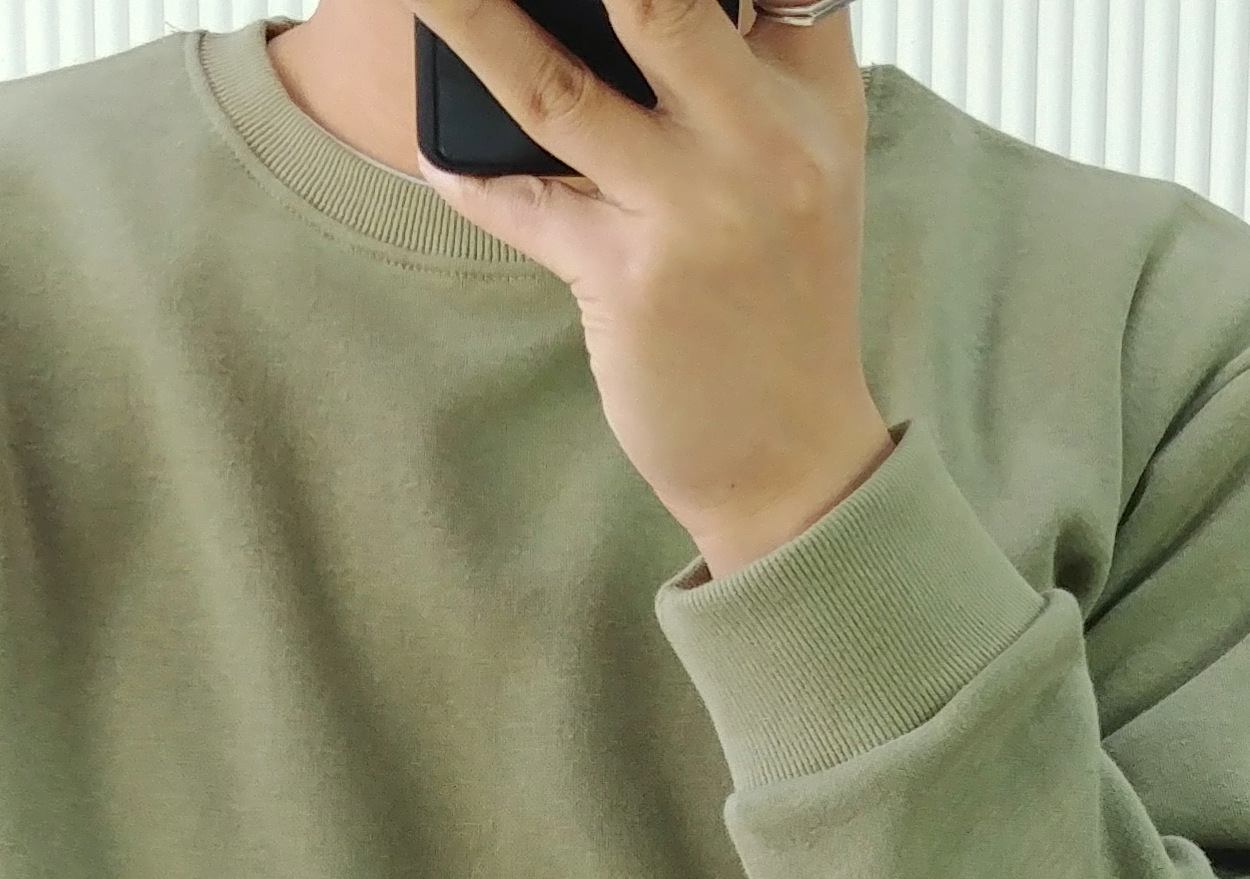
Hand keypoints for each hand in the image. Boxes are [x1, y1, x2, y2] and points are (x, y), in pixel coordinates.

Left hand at [405, 0, 896, 578]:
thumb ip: (738, 67)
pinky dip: (467, 171)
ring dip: (468, 19)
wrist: (795, 463)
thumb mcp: (796, 163)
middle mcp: (765, 134)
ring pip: (557, 80)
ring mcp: (699, 208)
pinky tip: (436, 149)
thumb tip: (622, 12)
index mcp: (813, 85)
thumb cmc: (780, 303)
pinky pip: (522, 202)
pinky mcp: (631, 280)